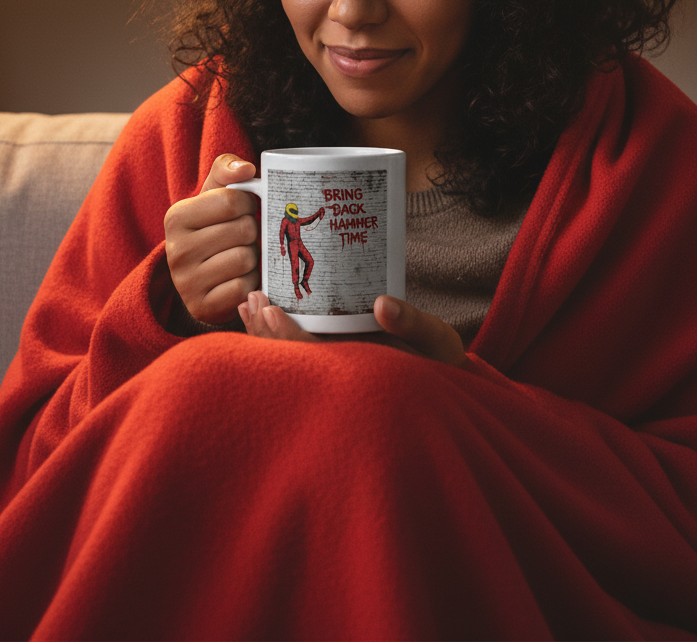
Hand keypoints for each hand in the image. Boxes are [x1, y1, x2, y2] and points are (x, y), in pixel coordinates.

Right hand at [164, 154, 258, 323]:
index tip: (242, 209)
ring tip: (239, 256)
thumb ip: (227, 169)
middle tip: (240, 236)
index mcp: (176, 217)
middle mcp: (175, 250)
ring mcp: (186, 283)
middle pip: (243, 230)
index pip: (232, 200)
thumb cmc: (214, 226)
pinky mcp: (202, 307)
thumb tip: (246, 170)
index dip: (248, 203)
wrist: (202, 275)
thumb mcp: (214, 193)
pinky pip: (244, 287)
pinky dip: (250, 282)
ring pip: (246, 259)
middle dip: (251, 232)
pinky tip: (238, 278)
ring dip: (252, 257)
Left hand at [238, 291, 467, 366]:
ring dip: (266, 338)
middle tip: (251, 301)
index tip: (269, 311)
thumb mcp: (437, 341)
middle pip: (291, 367)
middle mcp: (342, 385)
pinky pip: (298, 363)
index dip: (288, 339)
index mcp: (362, 378)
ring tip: (250, 306)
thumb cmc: (440, 364)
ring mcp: (336, 383)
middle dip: (265, 336)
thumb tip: (382, 305)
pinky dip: (278, 342)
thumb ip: (413, 323)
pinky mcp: (335, 376)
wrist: (446, 396)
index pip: (313, 364)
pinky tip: (265, 321)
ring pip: (290, 367)